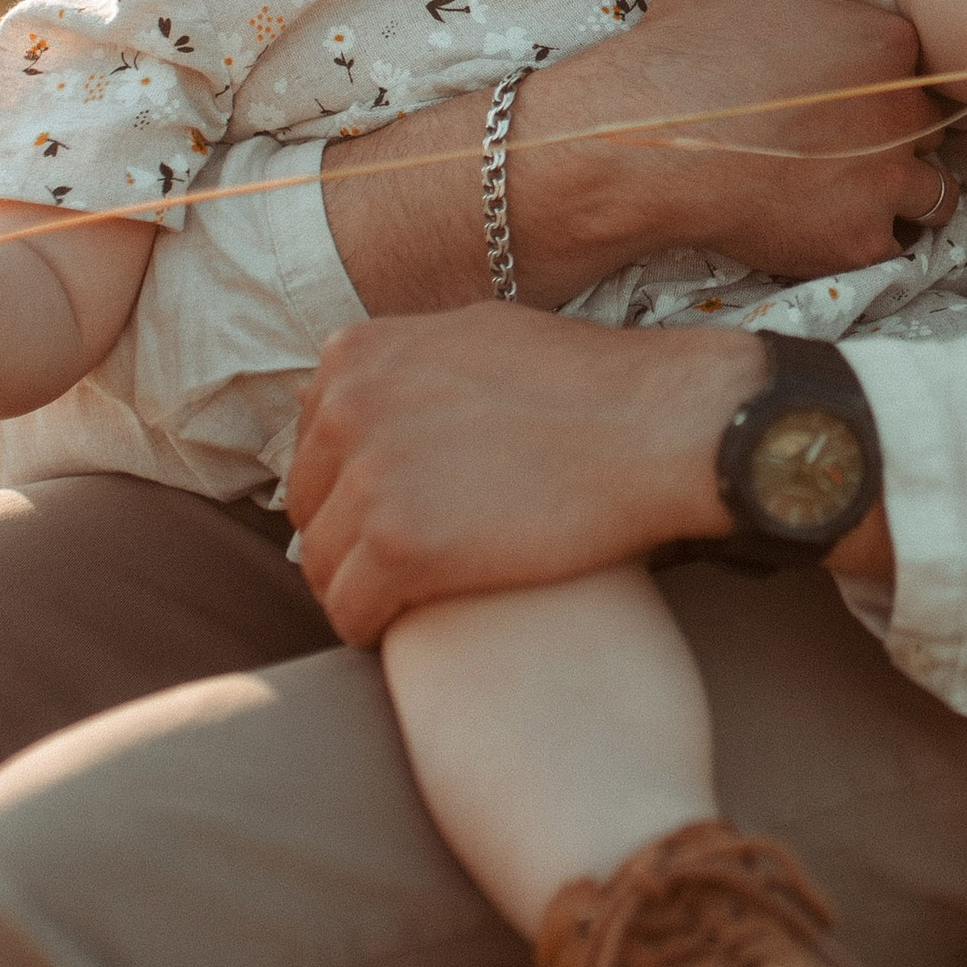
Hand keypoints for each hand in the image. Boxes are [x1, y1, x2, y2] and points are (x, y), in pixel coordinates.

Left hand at [285, 301, 764, 641]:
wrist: (658, 427)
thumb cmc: (587, 385)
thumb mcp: (474, 337)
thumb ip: (405, 367)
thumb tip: (364, 401)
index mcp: (359, 354)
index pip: (313, 442)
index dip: (350, 486)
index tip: (390, 513)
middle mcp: (351, 405)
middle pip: (308, 504)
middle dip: (347, 539)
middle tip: (401, 567)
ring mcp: (372, 476)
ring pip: (322, 565)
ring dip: (358, 588)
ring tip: (407, 602)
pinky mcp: (403, 546)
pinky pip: (350, 611)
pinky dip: (372, 628)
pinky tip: (409, 629)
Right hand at [324, 0, 958, 312]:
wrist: (637, 143)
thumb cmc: (680, 48)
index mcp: (883, 41)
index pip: (911, 58)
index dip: (876, 72)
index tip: (833, 83)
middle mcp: (900, 112)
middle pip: (926, 123)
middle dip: (892, 130)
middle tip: (832, 136)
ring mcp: (882, 181)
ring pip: (929, 190)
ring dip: (896, 187)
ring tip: (840, 183)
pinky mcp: (855, 240)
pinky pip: (889, 244)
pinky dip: (861, 238)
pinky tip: (815, 222)